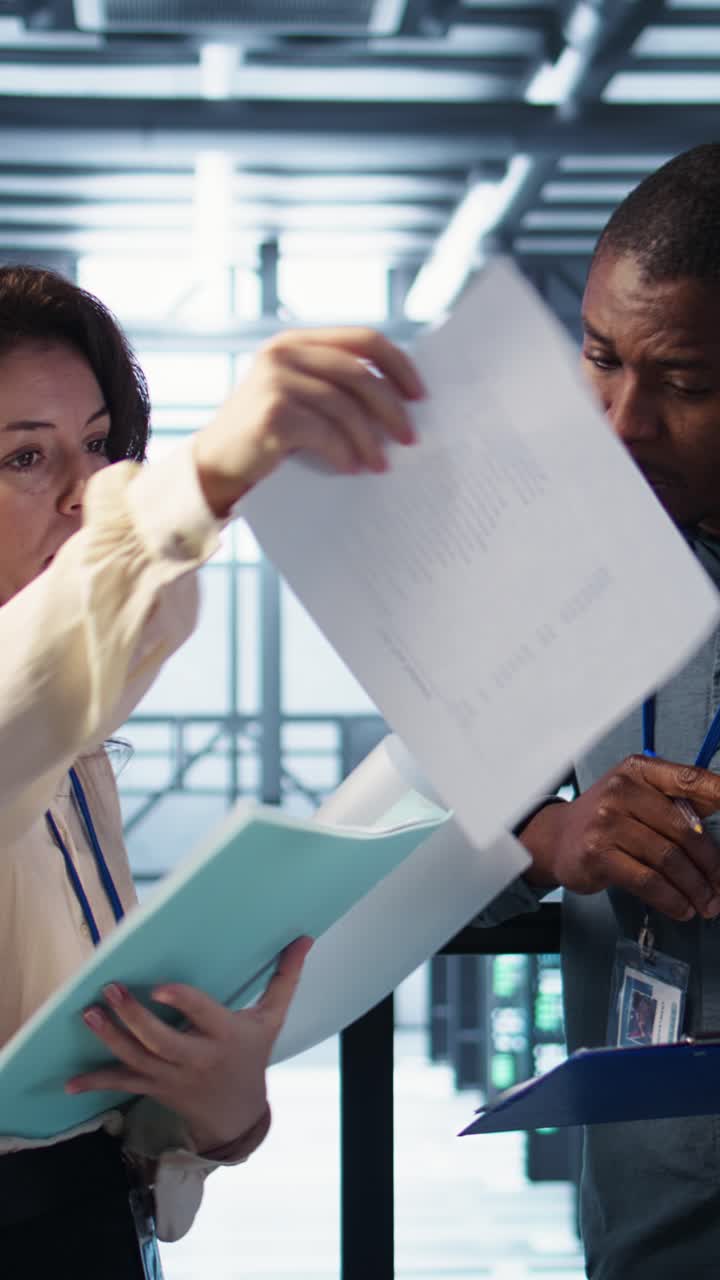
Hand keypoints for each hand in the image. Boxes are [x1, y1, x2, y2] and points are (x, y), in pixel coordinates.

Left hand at [66, 936, 311, 1154]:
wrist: (237, 1114)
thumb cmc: (253, 1055)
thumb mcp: (272, 1019)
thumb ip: (285, 978)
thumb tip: (306, 937)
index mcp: (226, 1036)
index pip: (204, 1016)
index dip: (182, 1002)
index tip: (160, 987)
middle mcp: (198, 1058)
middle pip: (161, 1041)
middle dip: (133, 1018)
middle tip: (110, 990)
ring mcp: (173, 1077)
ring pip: (137, 1060)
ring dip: (110, 1037)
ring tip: (89, 1012)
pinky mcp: (155, 1087)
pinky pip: (124, 1085)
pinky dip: (96, 1082)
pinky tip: (71, 1081)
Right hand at [191, 327, 424, 516]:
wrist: (215, 466)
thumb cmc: (267, 437)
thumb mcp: (301, 400)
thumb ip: (336, 388)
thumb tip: (401, 403)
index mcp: (297, 342)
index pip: (364, 339)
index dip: (398, 365)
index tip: (420, 395)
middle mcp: (284, 352)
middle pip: (359, 373)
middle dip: (391, 408)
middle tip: (410, 437)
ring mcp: (275, 379)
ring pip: (344, 406)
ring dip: (369, 439)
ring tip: (381, 464)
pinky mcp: (272, 412)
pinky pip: (324, 432)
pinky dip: (343, 452)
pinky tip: (351, 468)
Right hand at [522, 755, 719, 921]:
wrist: (556, 838)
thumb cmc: (607, 819)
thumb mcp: (640, 796)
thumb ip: (679, 803)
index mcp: (640, 770)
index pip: (690, 779)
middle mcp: (622, 790)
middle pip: (684, 830)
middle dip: (711, 865)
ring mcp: (607, 821)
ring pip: (669, 859)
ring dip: (695, 888)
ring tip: (706, 903)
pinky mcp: (598, 854)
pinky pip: (648, 881)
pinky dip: (672, 899)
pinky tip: (681, 908)